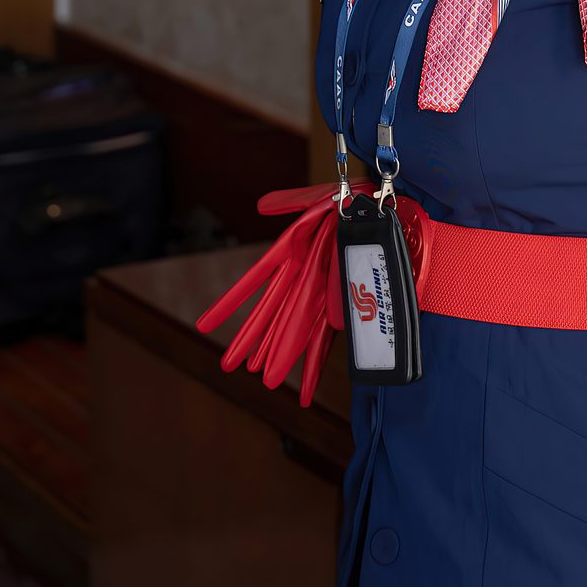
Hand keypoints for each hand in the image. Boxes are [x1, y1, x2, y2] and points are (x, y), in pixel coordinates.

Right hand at [195, 180, 375, 406]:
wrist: (382, 211)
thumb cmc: (351, 202)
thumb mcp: (316, 199)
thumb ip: (289, 202)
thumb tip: (262, 206)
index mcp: (293, 253)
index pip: (254, 283)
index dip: (230, 304)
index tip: (203, 325)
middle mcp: (303, 278)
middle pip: (271, 314)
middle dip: (251, 340)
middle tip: (226, 366)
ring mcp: (323, 293)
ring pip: (294, 329)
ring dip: (280, 354)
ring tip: (266, 381)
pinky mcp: (343, 304)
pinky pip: (329, 337)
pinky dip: (318, 364)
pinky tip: (309, 388)